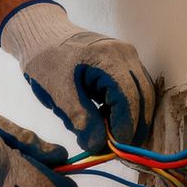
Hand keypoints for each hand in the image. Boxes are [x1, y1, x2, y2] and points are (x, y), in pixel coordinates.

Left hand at [0, 2, 153, 151]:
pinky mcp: (125, 63)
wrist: (42, 36)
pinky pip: (135, 89)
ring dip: (133, 119)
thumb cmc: (47, 62)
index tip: (114, 149)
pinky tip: (110, 120)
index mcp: (109, 59)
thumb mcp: (59, 95)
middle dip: (134, 127)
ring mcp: (128, 57)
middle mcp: (126, 55)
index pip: (129, 100)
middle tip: (117, 150)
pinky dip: (128, 108)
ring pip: (144, 95)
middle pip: (144, 98)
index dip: (125, 128)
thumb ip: (81, 121)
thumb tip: (99, 147)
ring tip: (113, 138)